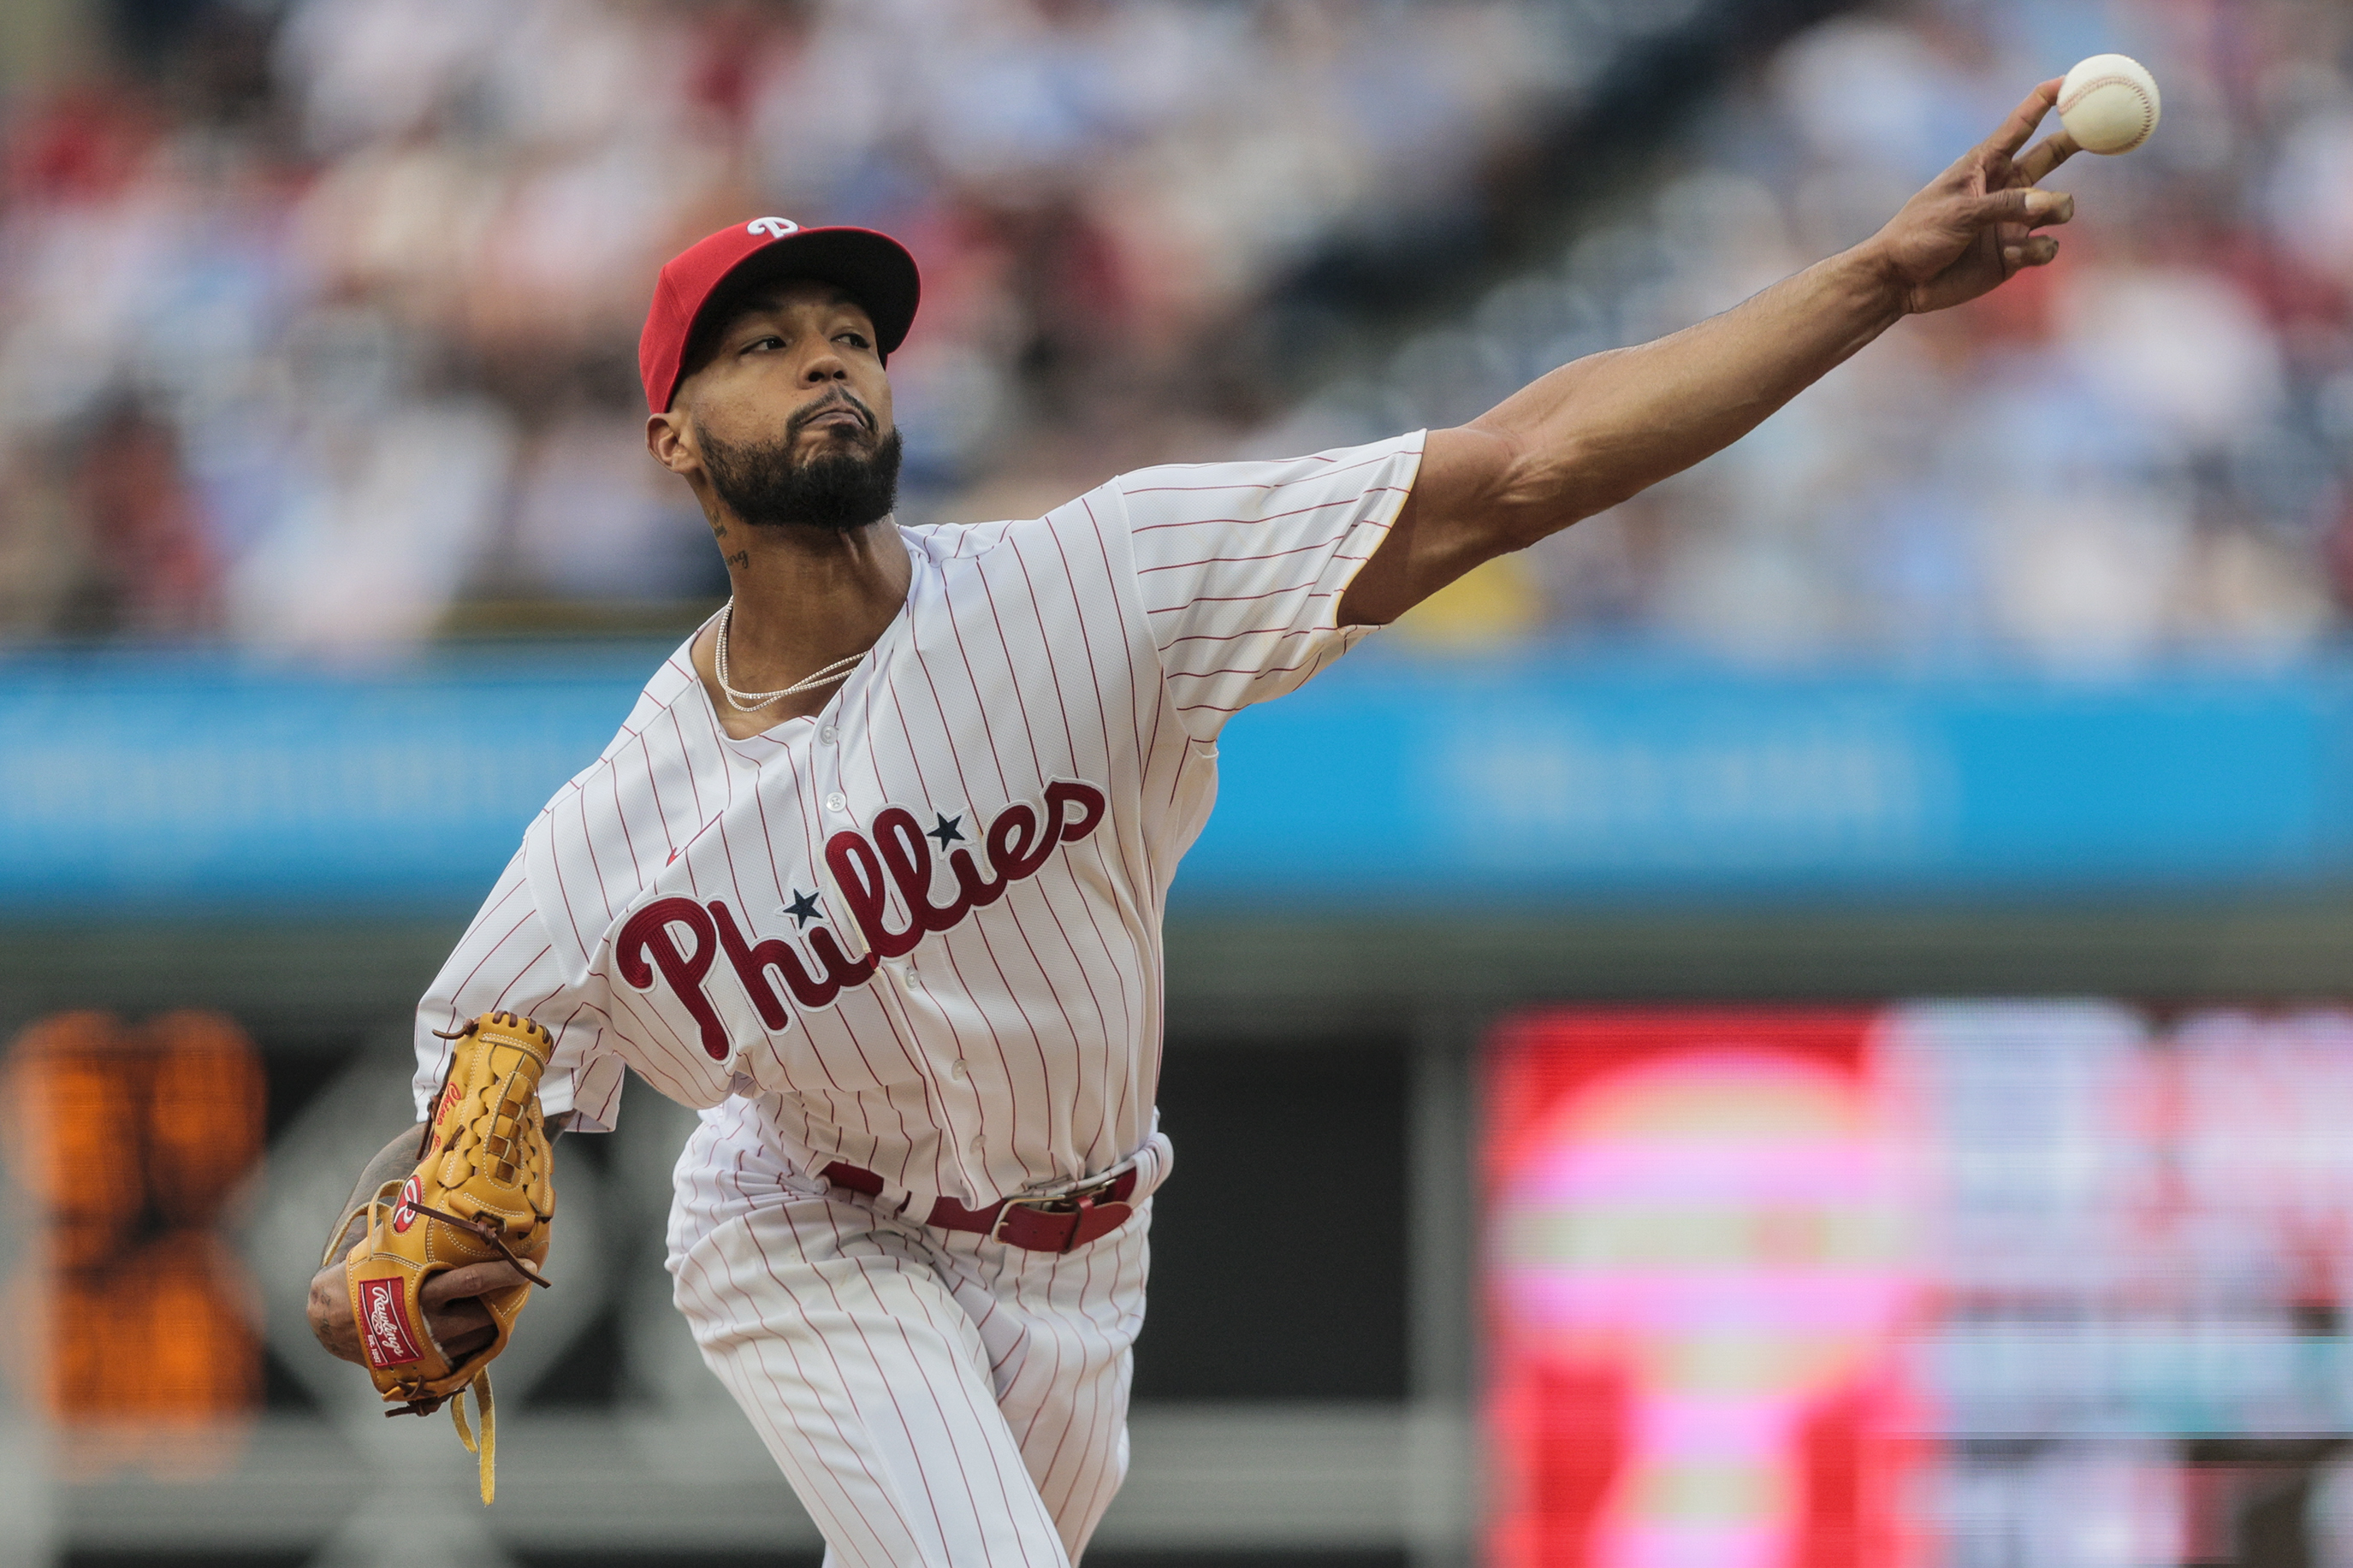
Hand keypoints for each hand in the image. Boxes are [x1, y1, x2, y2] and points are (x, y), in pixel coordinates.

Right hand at [307, 1252, 528, 1366]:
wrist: (329, 1322)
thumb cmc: (359, 1276)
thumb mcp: (383, 1249)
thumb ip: (412, 1230)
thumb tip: (434, 1190)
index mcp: (418, 1292)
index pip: (473, 1282)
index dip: (505, 1273)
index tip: (531, 1264)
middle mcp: (427, 1324)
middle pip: (484, 1314)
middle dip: (508, 1298)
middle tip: (524, 1278)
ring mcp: (428, 1349)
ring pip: (479, 1337)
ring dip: (498, 1318)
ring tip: (510, 1296)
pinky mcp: (426, 1365)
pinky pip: (467, 1355)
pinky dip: (481, 1338)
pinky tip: (488, 1319)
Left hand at [1860, 79, 2081, 315]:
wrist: (1900, 282)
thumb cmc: (1918, 235)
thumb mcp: (1959, 213)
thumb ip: (2005, 206)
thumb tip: (2053, 204)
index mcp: (1985, 166)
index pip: (2021, 125)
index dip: (2045, 100)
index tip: (2071, 81)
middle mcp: (2004, 189)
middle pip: (2051, 156)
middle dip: (2077, 140)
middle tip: (2106, 130)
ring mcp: (2012, 221)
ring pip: (2058, 207)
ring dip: (2058, 210)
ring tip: (2040, 219)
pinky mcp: (2015, 254)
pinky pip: (2047, 246)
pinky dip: (2037, 250)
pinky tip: (2013, 255)